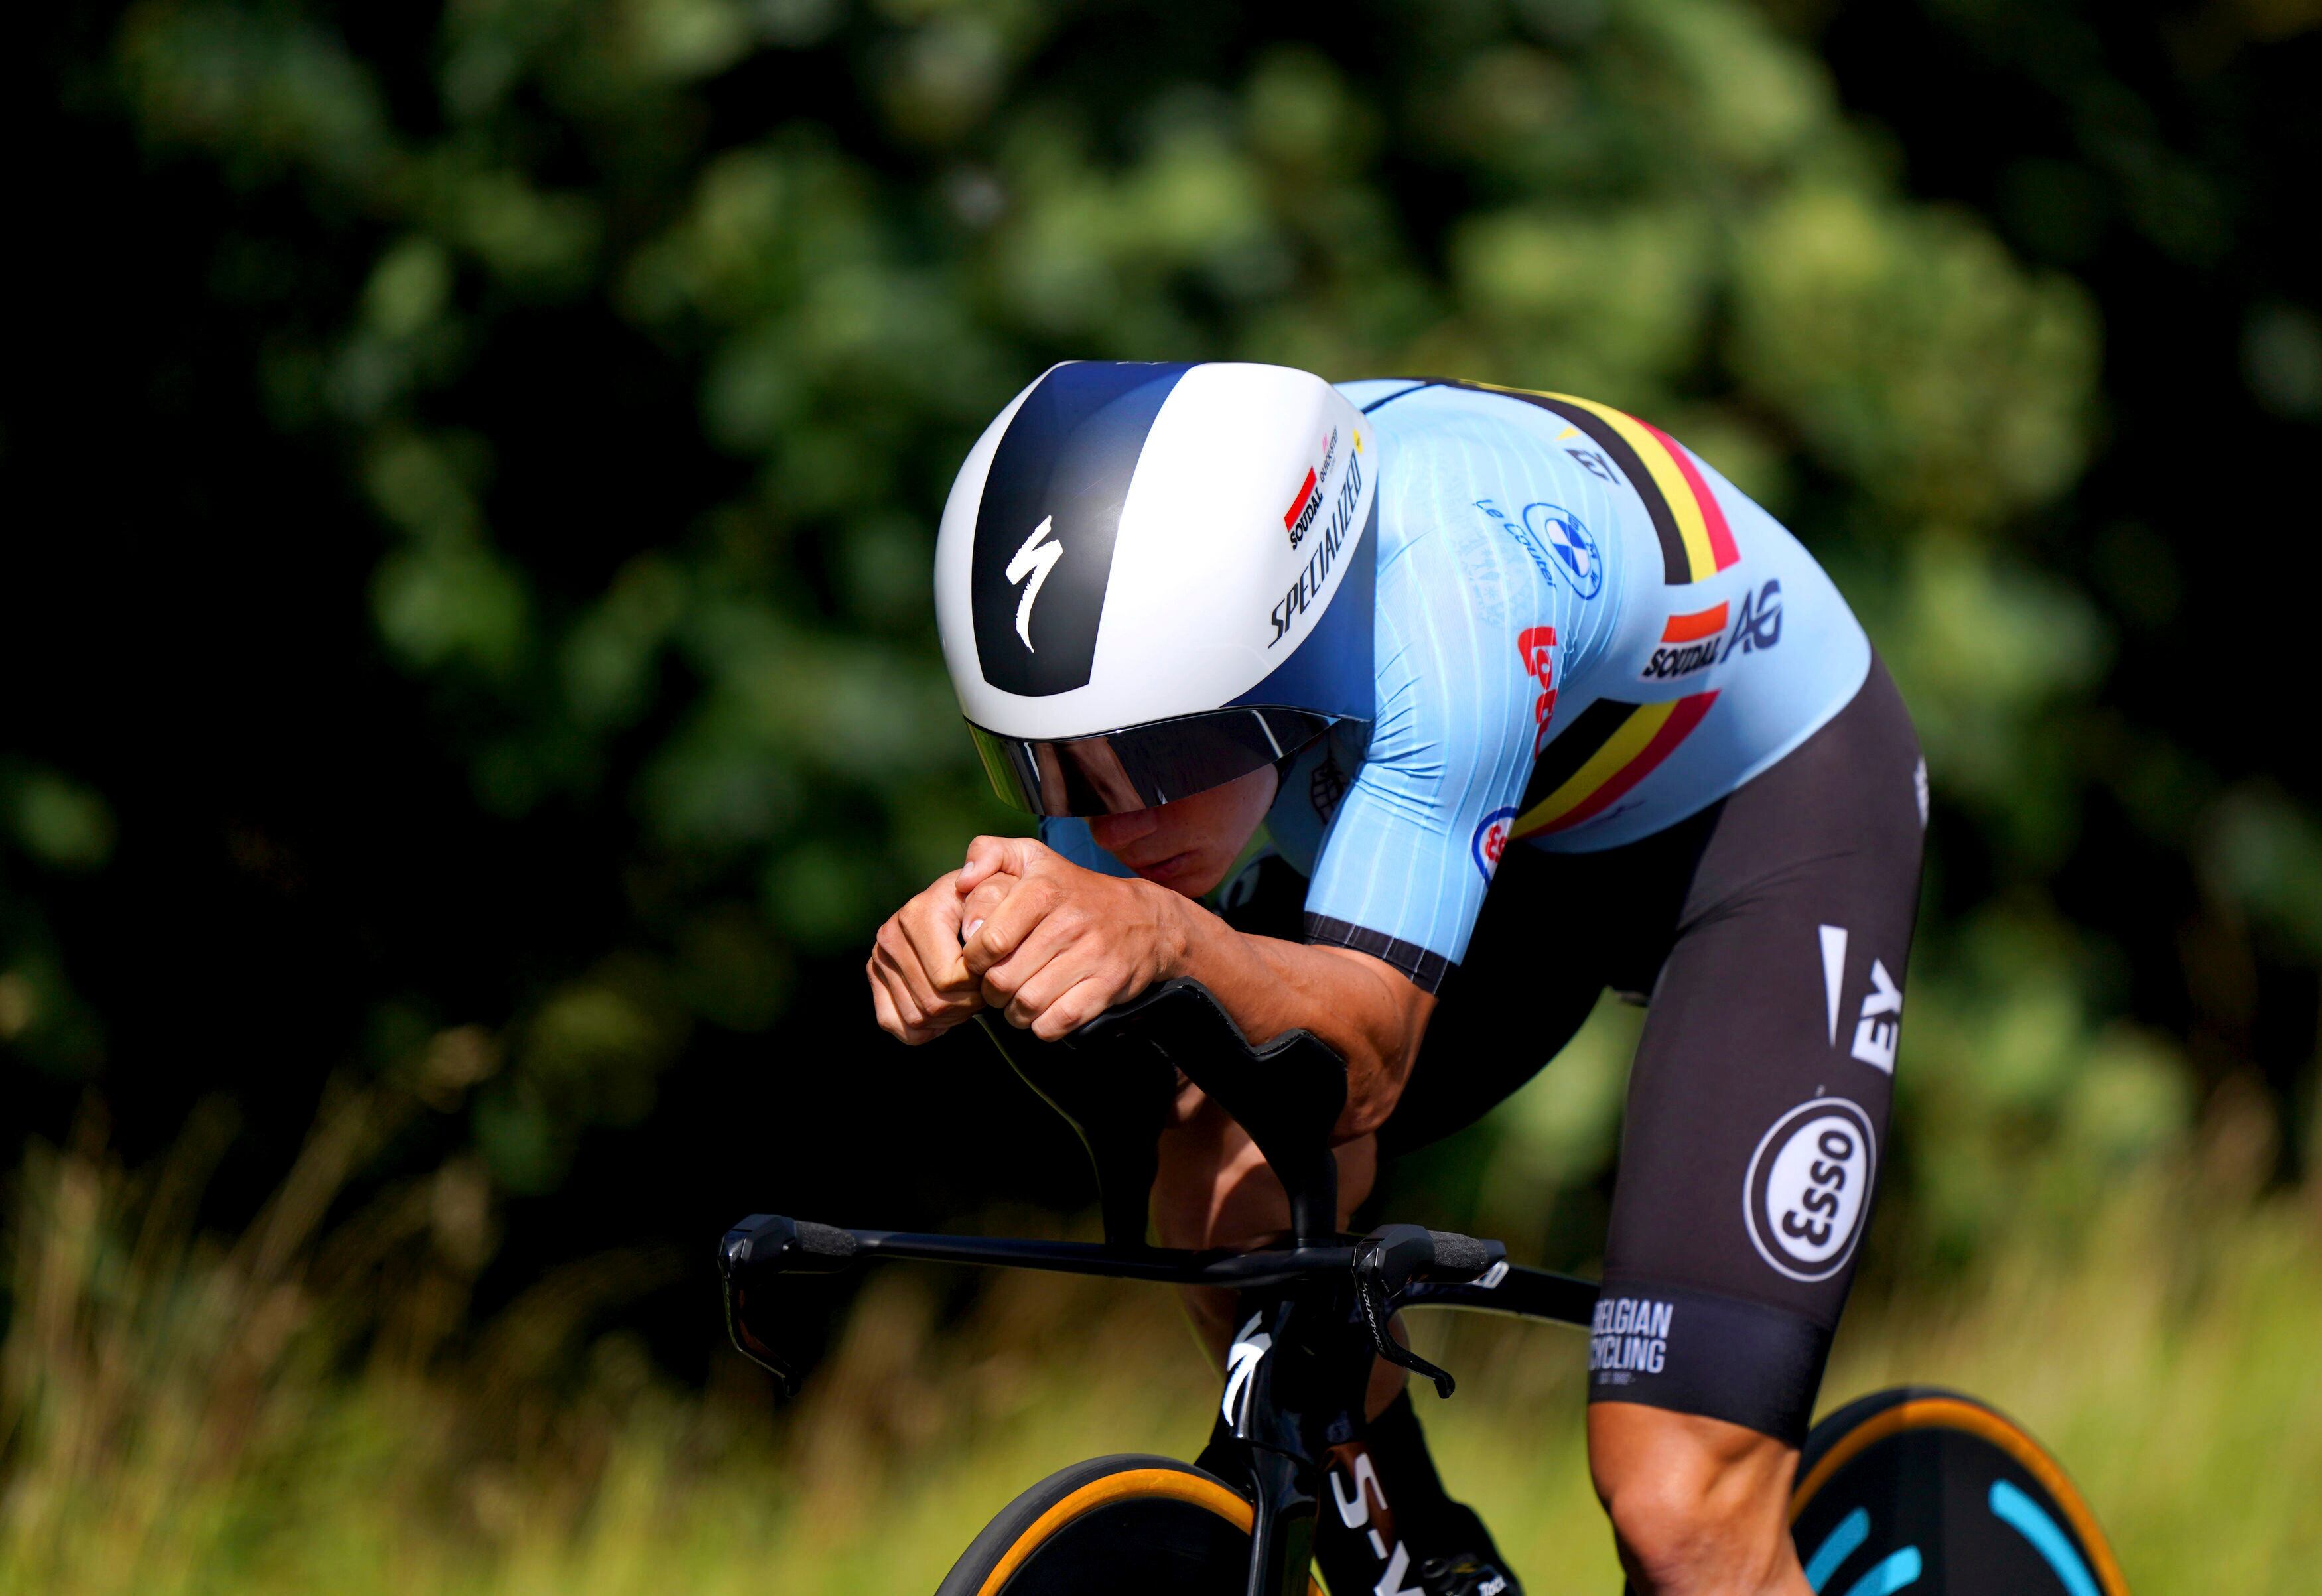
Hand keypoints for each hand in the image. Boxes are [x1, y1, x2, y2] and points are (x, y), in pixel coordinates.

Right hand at [868, 866, 995, 1044]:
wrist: (969, 897)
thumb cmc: (991, 897)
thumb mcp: (1002, 888)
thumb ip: (992, 898)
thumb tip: (973, 930)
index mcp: (918, 913)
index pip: (950, 978)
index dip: (980, 986)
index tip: (995, 972)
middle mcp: (891, 934)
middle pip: (932, 1002)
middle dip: (967, 1005)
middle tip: (985, 990)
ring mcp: (879, 957)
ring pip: (916, 1017)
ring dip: (949, 1017)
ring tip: (968, 996)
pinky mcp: (875, 975)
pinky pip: (893, 1022)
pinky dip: (922, 1028)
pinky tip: (946, 1013)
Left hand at [958, 835, 1189, 1040]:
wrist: (1144, 919)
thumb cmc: (1074, 892)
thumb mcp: (1032, 856)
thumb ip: (989, 853)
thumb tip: (962, 882)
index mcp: (1043, 889)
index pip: (989, 940)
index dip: (973, 959)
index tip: (978, 960)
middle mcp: (1068, 922)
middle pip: (1003, 979)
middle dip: (991, 991)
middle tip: (996, 985)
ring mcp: (1091, 956)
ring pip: (1027, 1004)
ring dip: (1014, 1011)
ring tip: (1016, 1000)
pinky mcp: (1107, 985)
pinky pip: (1058, 1022)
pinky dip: (1042, 1025)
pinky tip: (1043, 1011)